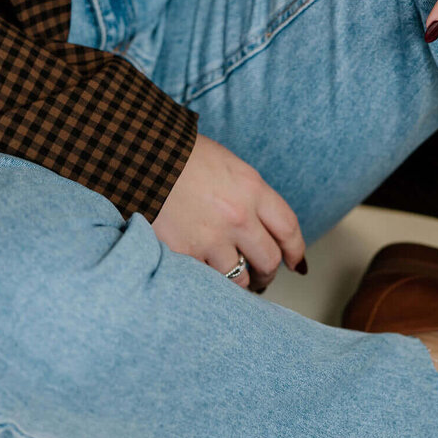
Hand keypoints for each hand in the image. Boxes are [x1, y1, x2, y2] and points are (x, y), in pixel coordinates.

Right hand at [151, 131, 306, 291]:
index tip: (295, 261)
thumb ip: (249, 195)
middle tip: (263, 276)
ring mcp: (211, 238)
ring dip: (241, 283)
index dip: (296, 250)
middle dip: (269, 272)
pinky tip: (206, 276)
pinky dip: (209, 281)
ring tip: (235, 280)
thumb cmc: (183, 156)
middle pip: (269, 259)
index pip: (288, 229)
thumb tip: (263, 225)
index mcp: (251, 188)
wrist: (141, 155)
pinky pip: (208, 280)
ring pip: (241, 279)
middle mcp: (237, 216)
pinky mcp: (185, 253)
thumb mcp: (229, 166)